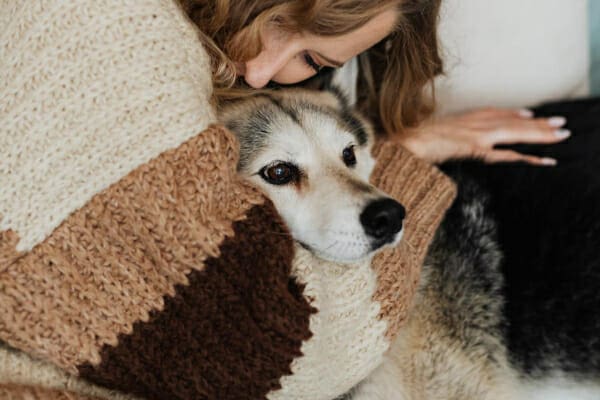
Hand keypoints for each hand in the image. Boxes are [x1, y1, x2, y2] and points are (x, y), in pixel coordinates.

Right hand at [397, 108, 570, 164]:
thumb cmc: (413, 140)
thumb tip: (444, 140)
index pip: (495, 113)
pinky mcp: (476, 147)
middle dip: (537, 122)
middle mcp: (474, 122)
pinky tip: (542, 159)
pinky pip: (507, 154)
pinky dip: (527, 157)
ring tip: (561, 134)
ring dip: (540, 133)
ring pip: (516, 132)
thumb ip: (444, 134)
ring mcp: (477, 134)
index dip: (513, 114)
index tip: (529, 114)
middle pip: (512, 120)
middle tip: (559, 122)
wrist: (405, 142)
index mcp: (463, 118)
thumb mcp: (431, 133)